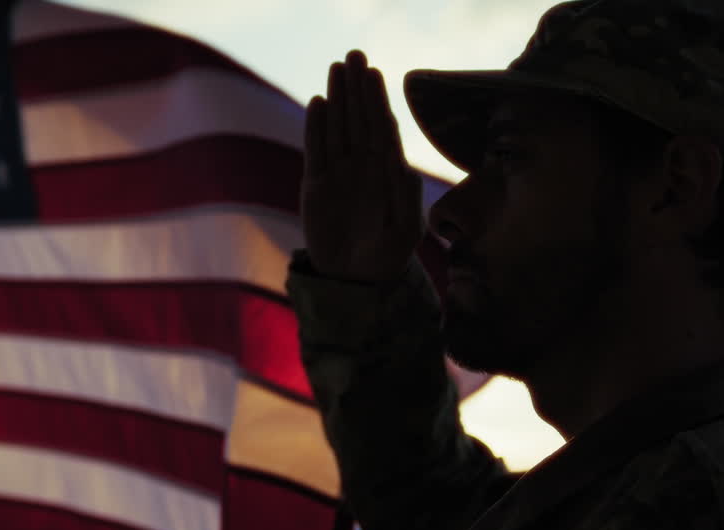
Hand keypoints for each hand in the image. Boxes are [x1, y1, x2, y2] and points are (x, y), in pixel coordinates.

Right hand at [301, 50, 423, 288]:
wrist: (357, 280)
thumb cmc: (388, 256)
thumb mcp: (405, 231)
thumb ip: (407, 200)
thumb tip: (406, 168)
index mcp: (388, 172)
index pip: (383, 128)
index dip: (378, 101)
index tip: (375, 74)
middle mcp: (364, 167)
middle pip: (360, 119)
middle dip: (358, 88)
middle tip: (355, 55)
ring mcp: (340, 174)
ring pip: (338, 128)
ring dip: (337, 99)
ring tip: (337, 68)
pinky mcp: (317, 186)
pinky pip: (316, 151)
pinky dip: (316, 128)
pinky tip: (318, 103)